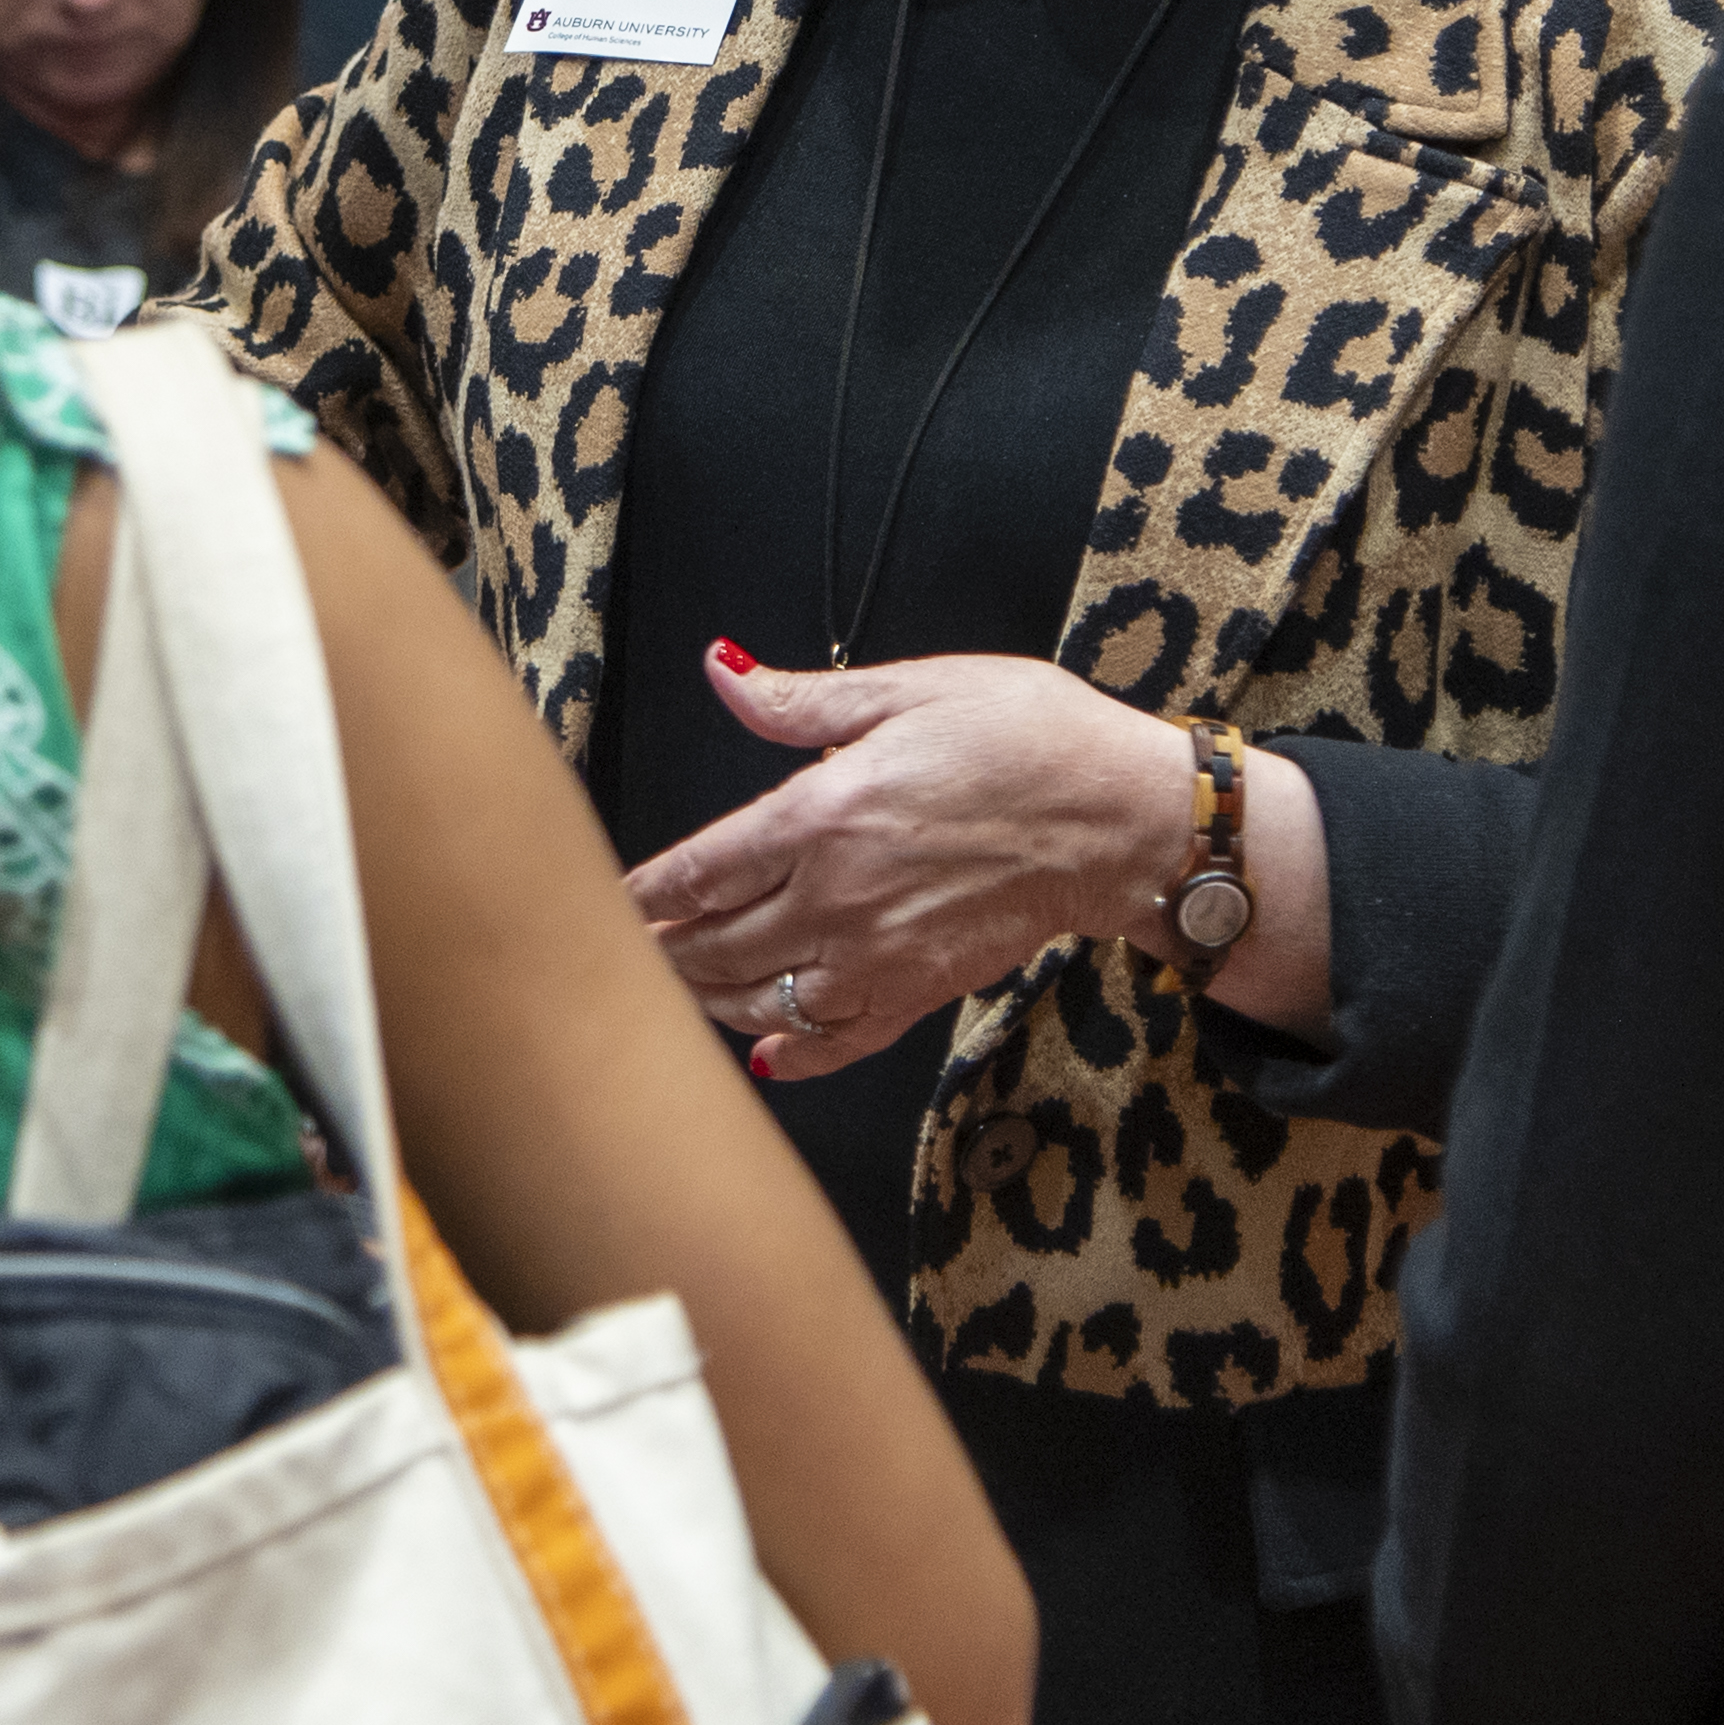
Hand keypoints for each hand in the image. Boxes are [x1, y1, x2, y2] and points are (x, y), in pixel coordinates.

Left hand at [622, 643, 1196, 1080]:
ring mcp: (875, 957)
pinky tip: (763, 1050)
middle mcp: (835, 898)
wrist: (1120, 820)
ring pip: (758, 1001)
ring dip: (705, 999)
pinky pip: (833, 1041)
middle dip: (656, 952)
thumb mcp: (911, 690)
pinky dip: (789, 1052)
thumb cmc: (1027, 740)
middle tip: (614, 954)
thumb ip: (803, 700)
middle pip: (711, 947)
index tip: (603, 902)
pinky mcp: (917, 994)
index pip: (697, 873)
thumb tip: (722, 672)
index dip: (640, 895)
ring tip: (672, 988)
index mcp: (821, 816)